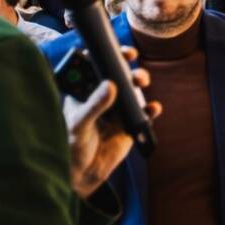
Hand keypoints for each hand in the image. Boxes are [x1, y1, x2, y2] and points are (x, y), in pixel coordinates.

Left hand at [65, 49, 159, 196]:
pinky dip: (151, 109)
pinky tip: (153, 109)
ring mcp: (118, 108)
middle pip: (117, 72)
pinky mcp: (130, 123)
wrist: (82, 174)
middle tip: (131, 58)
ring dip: (140, 80)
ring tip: (141, 81)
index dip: (105, 54)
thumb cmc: (72, 146)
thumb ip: (94, 105)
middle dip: (126, 63)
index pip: (95, 66)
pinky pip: (145, 113)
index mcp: (85, 91)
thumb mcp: (79, 124)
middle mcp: (103, 96)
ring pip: (133, 88)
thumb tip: (111, 85)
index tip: (113, 49)